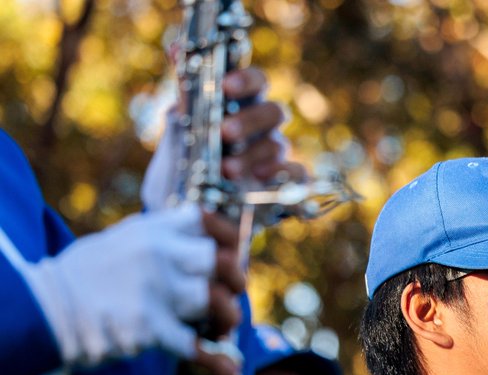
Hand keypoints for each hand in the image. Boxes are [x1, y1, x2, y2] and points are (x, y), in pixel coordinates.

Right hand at [21, 205, 243, 372]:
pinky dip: (217, 362)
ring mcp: (154, 292)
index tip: (232, 249)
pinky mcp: (149, 329)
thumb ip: (155, 242)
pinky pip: (195, 347)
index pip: (202, 220)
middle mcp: (156, 257)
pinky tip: (229, 370)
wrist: (45, 311)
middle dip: (235, 278)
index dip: (225, 235)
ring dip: (227, 317)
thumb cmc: (81, 279)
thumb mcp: (116, 243)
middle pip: (217, 261)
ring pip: (214, 300)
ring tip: (223, 327)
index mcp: (149, 232)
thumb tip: (191, 245)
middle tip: (234, 290)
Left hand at [142, 67, 305, 211]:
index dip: (246, 81)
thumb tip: (177, 48)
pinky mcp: (284, 185)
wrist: (194, 201)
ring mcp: (275, 156)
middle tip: (224, 132)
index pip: (258, 82)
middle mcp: (264, 128)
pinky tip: (261, 179)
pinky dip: (284, 175)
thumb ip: (187, 89)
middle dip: (249, 121)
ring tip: (226, 170)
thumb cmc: (195, 155)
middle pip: (274, 113)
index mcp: (244, 105)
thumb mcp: (185, 123)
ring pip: (277, 146)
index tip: (226, 86)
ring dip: (252, 156)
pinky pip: (298, 176)